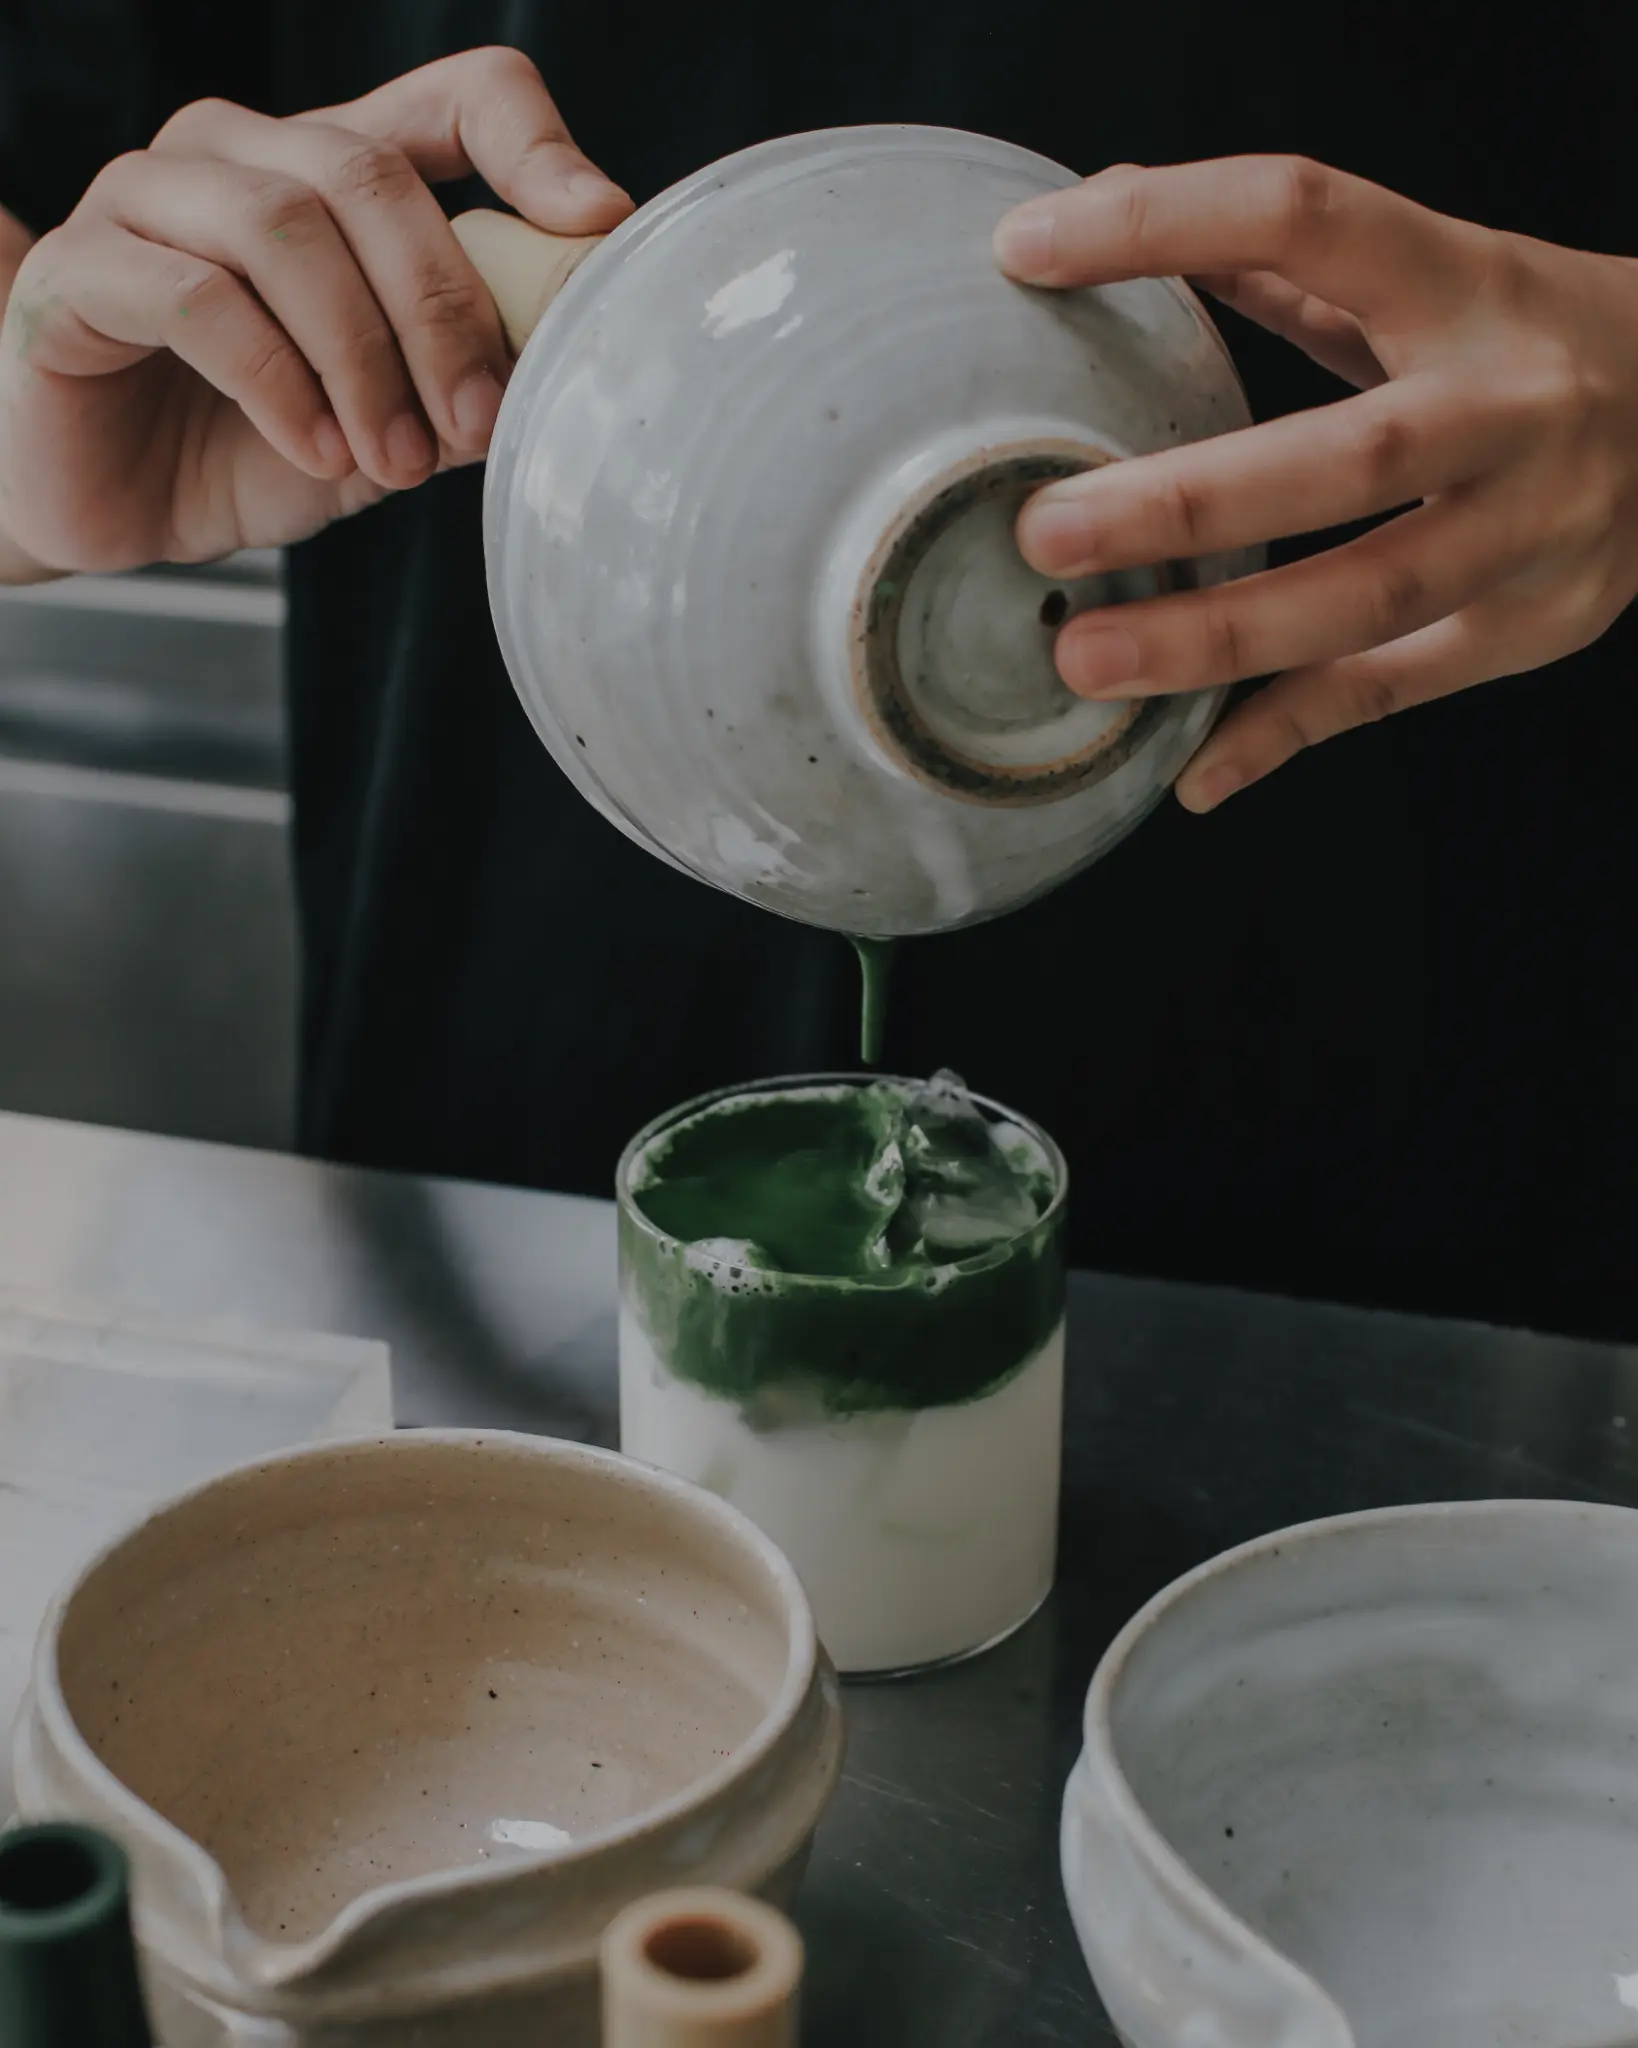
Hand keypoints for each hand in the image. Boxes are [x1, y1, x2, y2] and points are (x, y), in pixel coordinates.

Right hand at [0, 48, 630, 575]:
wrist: (117, 506)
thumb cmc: (256, 448)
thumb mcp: (393, 419)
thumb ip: (461, 383)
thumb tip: (550, 373)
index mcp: (333, 170)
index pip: (454, 97)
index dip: (531, 142)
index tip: (593, 224)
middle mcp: (238, 155)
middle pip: (367, 175)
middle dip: (440, 308)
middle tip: (474, 423)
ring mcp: (148, 198)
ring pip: (283, 227)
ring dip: (360, 359)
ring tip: (393, 459)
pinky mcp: (81, 270)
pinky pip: (195, 296)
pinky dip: (275, 383)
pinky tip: (315, 451)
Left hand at [993, 158, 1637, 810]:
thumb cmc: (1537, 339)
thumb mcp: (1439, 270)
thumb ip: (1292, 259)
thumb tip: (1109, 206)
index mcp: (1471, 282)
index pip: (1308, 218)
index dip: (1166, 226)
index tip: (1027, 254)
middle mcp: (1516, 405)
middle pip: (1351, 454)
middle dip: (1191, 503)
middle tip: (1048, 532)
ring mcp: (1538, 529)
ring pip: (1372, 593)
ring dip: (1221, 637)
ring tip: (1091, 661)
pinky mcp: (1537, 627)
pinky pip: (1394, 689)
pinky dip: (1286, 734)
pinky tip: (1193, 772)